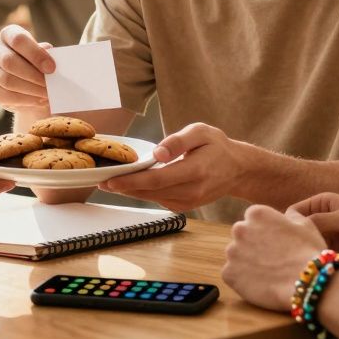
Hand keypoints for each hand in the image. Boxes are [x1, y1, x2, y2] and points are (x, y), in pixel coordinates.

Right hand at [0, 25, 54, 111]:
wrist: (33, 83)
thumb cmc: (41, 64)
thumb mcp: (45, 55)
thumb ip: (46, 55)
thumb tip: (49, 55)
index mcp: (9, 34)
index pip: (18, 40)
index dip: (35, 54)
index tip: (51, 68)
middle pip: (9, 61)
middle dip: (32, 75)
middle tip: (50, 85)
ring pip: (7, 80)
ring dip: (31, 89)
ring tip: (47, 95)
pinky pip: (5, 96)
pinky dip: (25, 100)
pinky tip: (38, 100)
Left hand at [98, 122, 241, 212]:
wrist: (238, 169)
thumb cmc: (217, 146)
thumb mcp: (201, 132)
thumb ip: (178, 141)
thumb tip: (157, 153)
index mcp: (195, 171)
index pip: (157, 179)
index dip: (131, 181)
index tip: (110, 180)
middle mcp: (192, 191)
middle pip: (151, 191)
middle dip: (124, 187)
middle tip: (100, 182)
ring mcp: (189, 201)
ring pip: (153, 198)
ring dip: (131, 191)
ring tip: (110, 183)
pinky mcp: (186, 206)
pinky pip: (160, 200)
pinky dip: (144, 193)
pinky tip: (131, 185)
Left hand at [223, 205, 324, 310]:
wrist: (307, 283)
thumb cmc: (309, 252)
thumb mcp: (306, 224)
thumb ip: (290, 216)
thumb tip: (287, 215)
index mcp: (256, 213)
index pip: (254, 218)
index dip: (266, 230)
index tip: (276, 241)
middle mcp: (239, 229)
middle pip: (243, 235)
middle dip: (254, 244)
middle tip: (272, 258)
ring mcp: (232, 252)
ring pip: (237, 255)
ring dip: (247, 261)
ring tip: (268, 273)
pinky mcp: (229, 274)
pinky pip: (232, 275)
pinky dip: (243, 280)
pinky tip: (260, 284)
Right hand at [289, 192, 338, 266]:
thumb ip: (319, 221)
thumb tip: (292, 227)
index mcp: (323, 203)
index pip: (293, 212)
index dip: (288, 224)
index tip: (291, 239)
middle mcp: (324, 218)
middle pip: (299, 230)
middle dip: (296, 241)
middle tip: (296, 255)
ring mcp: (330, 236)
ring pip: (308, 245)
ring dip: (307, 253)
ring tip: (309, 263)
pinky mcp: (338, 252)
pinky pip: (320, 257)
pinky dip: (317, 262)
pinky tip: (318, 268)